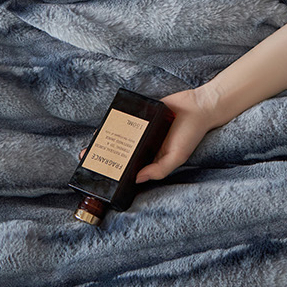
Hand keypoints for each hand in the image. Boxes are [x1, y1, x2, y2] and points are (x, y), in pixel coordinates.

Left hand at [78, 86, 221, 183]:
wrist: (198, 107)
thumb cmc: (191, 135)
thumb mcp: (178, 157)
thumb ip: (160, 170)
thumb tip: (137, 179)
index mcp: (152, 157)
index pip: (131, 167)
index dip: (116, 171)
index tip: (101, 175)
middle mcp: (145, 144)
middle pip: (121, 150)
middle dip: (105, 155)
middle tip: (88, 158)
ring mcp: (142, 128)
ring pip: (120, 135)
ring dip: (106, 139)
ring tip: (91, 144)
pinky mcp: (141, 114)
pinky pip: (125, 118)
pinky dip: (115, 122)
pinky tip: (104, 126)